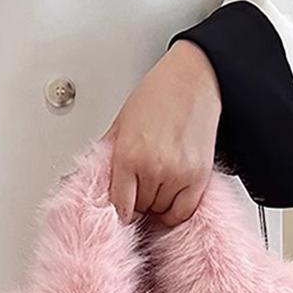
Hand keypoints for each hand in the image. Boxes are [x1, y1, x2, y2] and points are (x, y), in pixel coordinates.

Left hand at [103, 40, 220, 226]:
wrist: (192, 80)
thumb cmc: (156, 96)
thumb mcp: (121, 124)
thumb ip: (108, 157)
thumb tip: (93, 182)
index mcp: (129, 156)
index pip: (120, 206)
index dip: (120, 210)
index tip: (122, 209)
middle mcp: (154, 169)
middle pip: (141, 210)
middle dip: (139, 203)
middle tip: (140, 189)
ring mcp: (178, 175)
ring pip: (161, 212)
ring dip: (157, 204)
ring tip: (156, 184)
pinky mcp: (199, 178)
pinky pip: (183, 212)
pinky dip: (175, 210)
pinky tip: (171, 196)